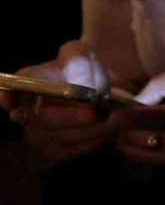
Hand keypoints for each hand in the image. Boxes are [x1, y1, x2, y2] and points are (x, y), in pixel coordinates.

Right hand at [0, 40, 114, 160]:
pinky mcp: (52, 148)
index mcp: (29, 80)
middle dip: (72, 117)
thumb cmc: (85, 68)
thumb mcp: (83, 54)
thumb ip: (80, 63)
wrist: (100, 90)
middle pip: (40, 118)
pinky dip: (91, 142)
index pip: (9, 89)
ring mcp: (36, 131)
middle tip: (101, 113)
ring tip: (113, 120)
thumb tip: (82, 85)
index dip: (8, 96)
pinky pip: (69, 151)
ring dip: (88, 131)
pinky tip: (106, 132)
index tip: (12, 102)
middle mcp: (25, 108)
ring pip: (57, 138)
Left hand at [109, 62, 164, 165]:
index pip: (148, 120)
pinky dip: (135, 144)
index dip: (121, 115)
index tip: (106, 109)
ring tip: (124, 120)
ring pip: (135, 151)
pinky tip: (139, 129)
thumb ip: (160, 85)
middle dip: (118, 127)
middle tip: (111, 111)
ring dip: (124, 136)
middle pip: (134, 140)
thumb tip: (132, 101)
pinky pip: (146, 156)